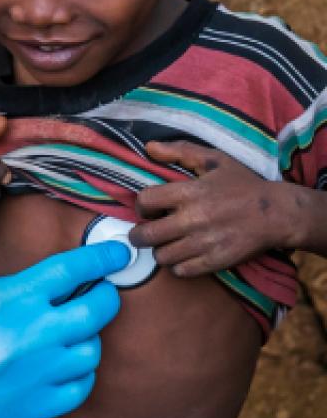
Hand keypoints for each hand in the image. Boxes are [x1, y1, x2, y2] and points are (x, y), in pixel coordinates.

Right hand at [0, 242, 129, 417]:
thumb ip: (4, 290)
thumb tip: (44, 287)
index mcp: (2, 300)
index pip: (71, 269)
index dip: (102, 256)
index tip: (119, 251)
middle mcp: (24, 337)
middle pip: (96, 311)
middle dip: (104, 297)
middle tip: (100, 293)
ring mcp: (29, 378)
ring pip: (90, 352)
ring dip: (85, 338)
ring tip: (66, 334)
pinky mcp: (27, 412)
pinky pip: (78, 389)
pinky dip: (77, 375)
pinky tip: (60, 367)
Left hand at [132, 140, 290, 276]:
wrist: (278, 213)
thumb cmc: (243, 185)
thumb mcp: (214, 160)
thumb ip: (180, 151)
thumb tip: (149, 147)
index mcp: (189, 193)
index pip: (144, 202)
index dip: (141, 206)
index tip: (148, 209)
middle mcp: (193, 219)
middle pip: (145, 236)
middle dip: (139, 235)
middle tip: (146, 232)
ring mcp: (204, 243)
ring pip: (161, 256)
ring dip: (160, 250)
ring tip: (168, 243)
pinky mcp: (215, 261)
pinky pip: (181, 271)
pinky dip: (178, 266)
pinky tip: (185, 255)